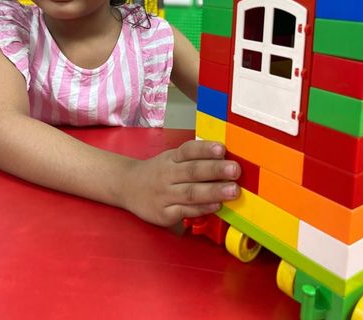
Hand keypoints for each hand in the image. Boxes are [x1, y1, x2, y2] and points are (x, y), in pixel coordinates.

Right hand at [122, 140, 240, 226]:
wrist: (127, 186)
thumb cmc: (158, 172)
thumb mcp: (172, 159)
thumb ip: (195, 159)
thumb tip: (226, 159)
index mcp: (172, 158)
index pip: (189, 150)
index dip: (205, 149)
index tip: (222, 148)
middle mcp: (168, 174)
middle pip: (193, 171)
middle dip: (216, 170)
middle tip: (235, 170)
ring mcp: (165, 194)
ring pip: (191, 192)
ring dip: (214, 191)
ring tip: (233, 190)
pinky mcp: (163, 214)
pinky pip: (185, 211)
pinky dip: (201, 209)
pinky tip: (216, 206)